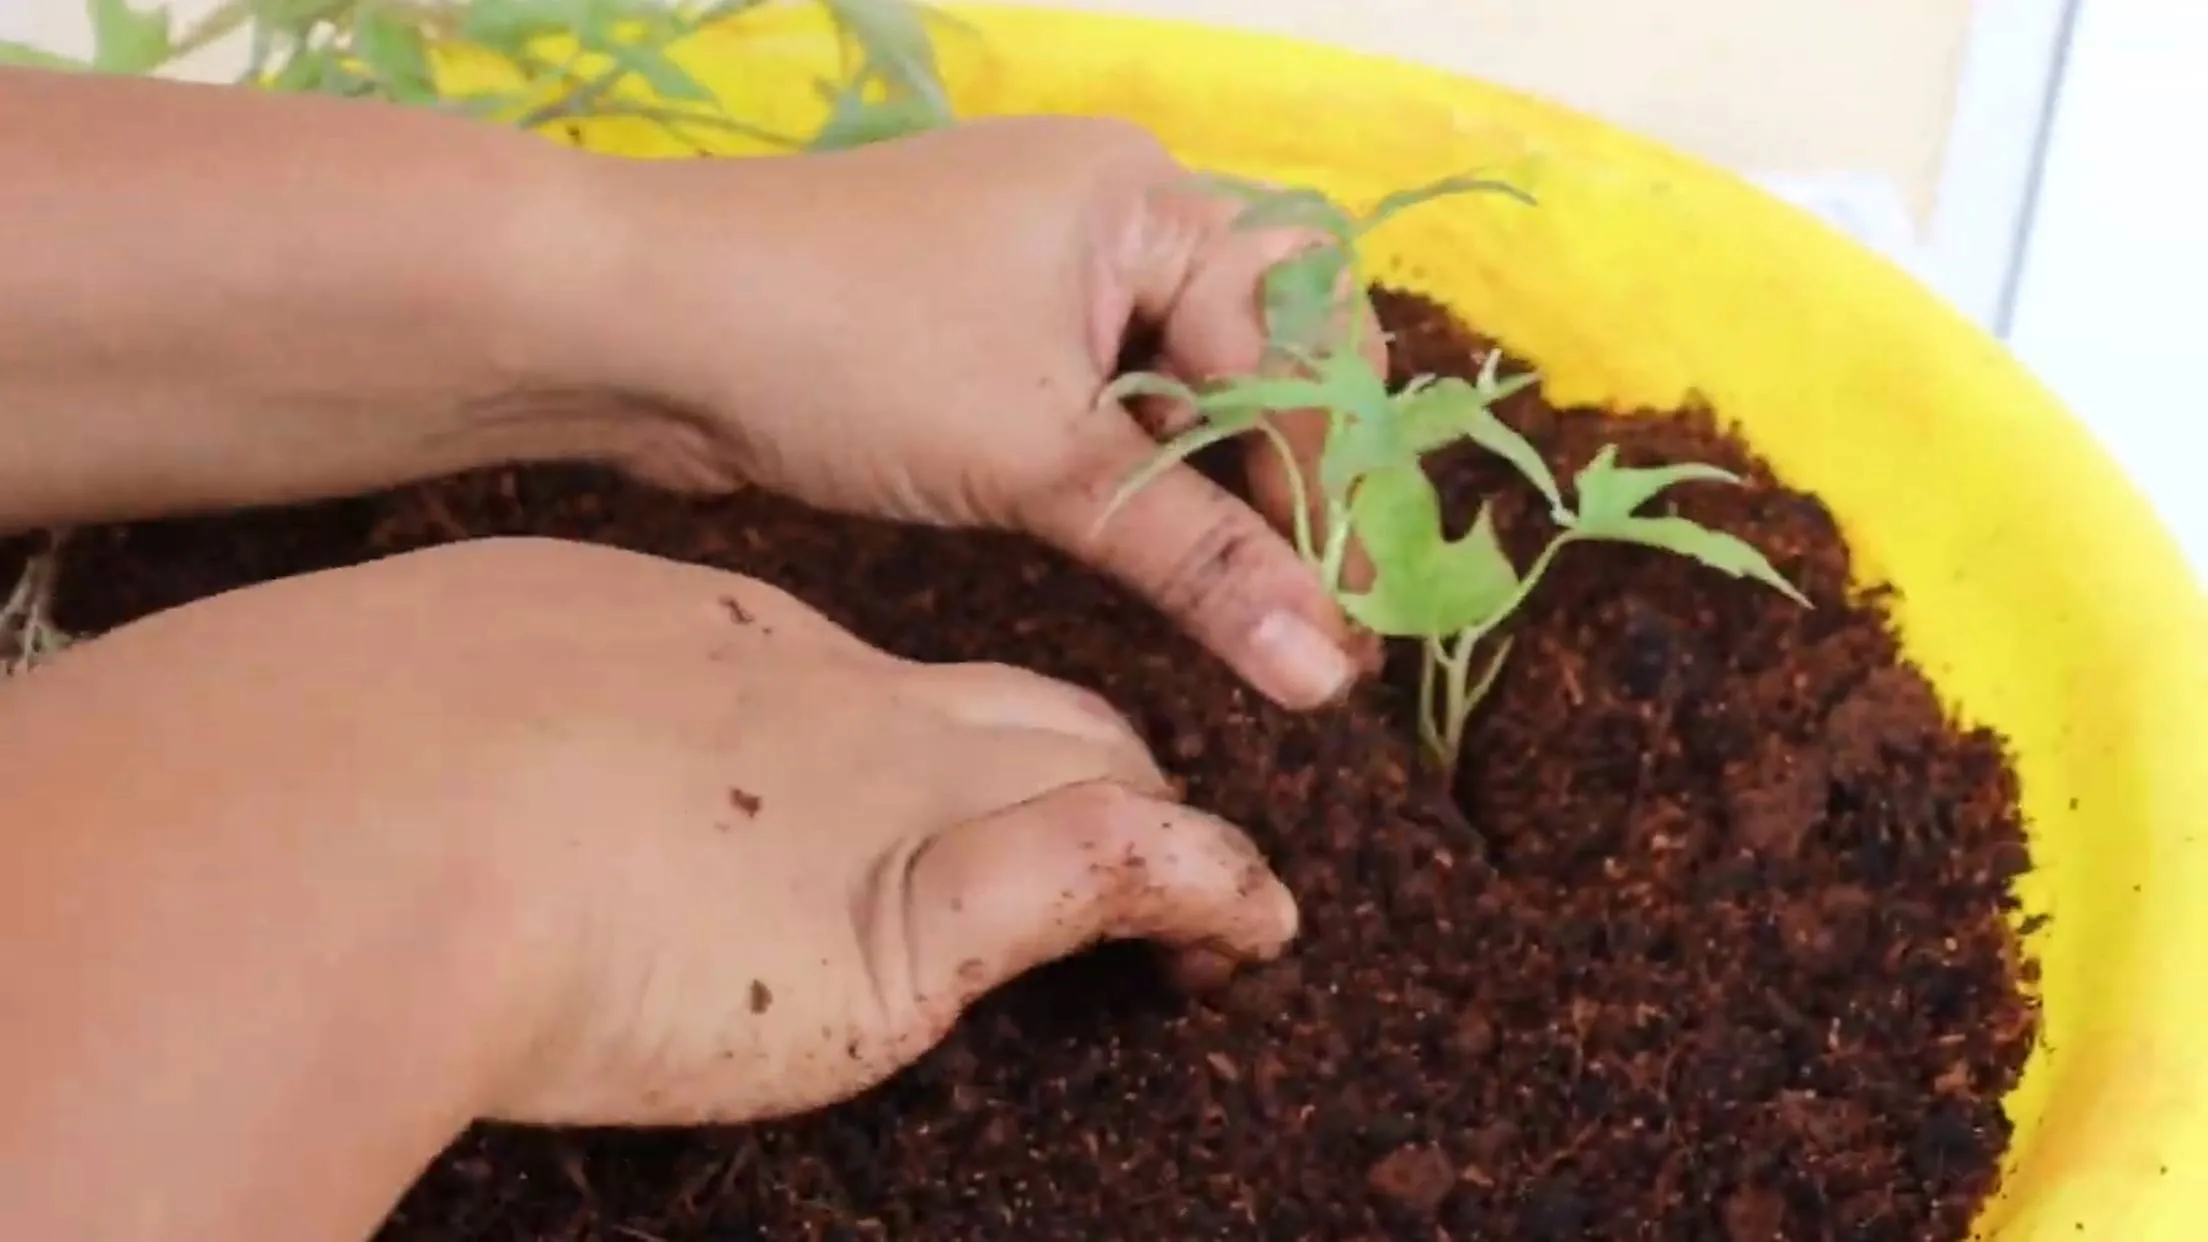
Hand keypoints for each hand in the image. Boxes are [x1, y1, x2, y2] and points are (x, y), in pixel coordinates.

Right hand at [0, 537, 1293, 1145]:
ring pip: (1093, 783)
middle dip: (1112, 766)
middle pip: (1034, 720)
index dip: (976, 736)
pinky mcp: (917, 912)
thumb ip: (503, 761)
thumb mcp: (446, 728)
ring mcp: (887, 801)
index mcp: (725, 661)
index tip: (1011, 784)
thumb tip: (426, 827)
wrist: (356, 822)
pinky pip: (1106, 868)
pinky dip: (1197, 889)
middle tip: (1171, 838)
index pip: (904, 693)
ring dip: (1175, 837)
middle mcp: (836, 714)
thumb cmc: (360, 776)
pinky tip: (1246, 926)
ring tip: (1238, 907)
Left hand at [574, 116, 1382, 710]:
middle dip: (1284, 483)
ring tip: (1253, 612)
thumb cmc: (843, 345)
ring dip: (1209, 497)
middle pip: (1258, 359)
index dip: (1322, 486)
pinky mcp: (989, 343)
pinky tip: (1164, 567)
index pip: (1292, 349)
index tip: (1344, 615)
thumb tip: (1327, 669)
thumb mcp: (1039, 456)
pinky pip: (1105, 414)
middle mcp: (1114, 221)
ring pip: (1180, 396)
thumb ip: (1194, 559)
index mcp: (1148, 197)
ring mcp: (1048, 280)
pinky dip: (1137, 488)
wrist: (634, 325)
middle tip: (1315, 615)